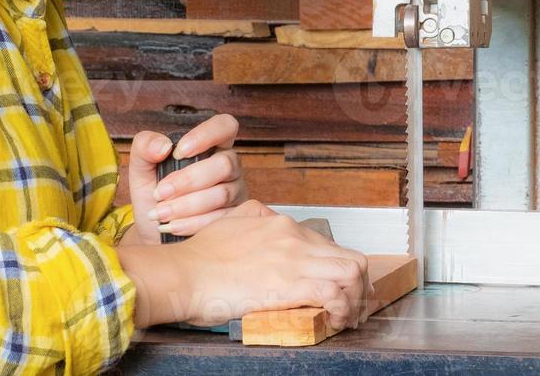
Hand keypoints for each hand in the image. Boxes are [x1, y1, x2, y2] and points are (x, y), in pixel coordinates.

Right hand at [118, 200, 374, 328]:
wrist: (181, 274)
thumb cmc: (197, 258)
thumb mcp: (230, 222)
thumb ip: (253, 218)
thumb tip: (265, 219)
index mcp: (280, 224)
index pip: (328, 246)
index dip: (339, 271)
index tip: (339, 290)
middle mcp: (293, 236)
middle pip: (349, 257)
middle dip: (358, 287)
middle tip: (353, 309)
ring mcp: (294, 258)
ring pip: (352, 271)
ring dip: (356, 299)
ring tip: (348, 319)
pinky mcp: (291, 283)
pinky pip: (336, 292)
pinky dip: (343, 308)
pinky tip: (336, 321)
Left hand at [123, 114, 246, 244]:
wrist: (154, 232)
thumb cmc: (153, 196)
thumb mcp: (141, 169)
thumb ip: (145, 146)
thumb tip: (163, 146)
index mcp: (211, 146)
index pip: (224, 126)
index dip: (207, 135)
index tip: (178, 152)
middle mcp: (229, 166)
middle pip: (224, 164)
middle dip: (188, 180)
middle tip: (159, 194)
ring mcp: (235, 192)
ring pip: (222, 194)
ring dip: (186, 205)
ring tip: (160, 214)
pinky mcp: (234, 218)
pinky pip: (221, 219)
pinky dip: (192, 223)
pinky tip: (172, 226)